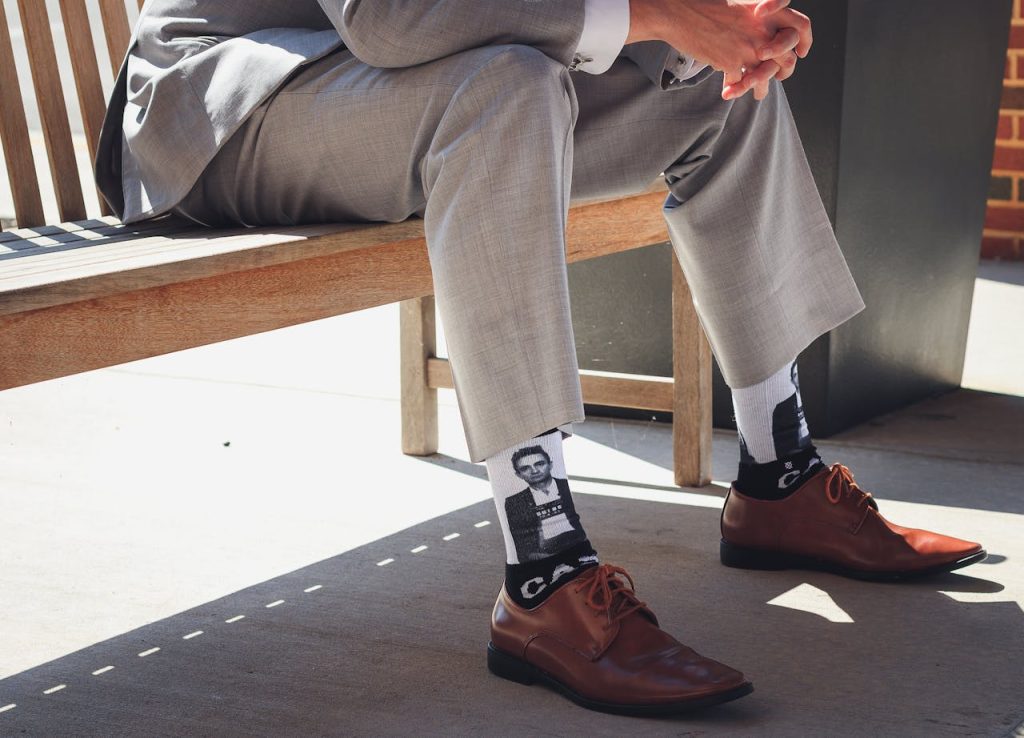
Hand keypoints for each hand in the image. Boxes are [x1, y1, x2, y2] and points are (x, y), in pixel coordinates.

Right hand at [626, 0, 811, 100]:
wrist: (679, 12)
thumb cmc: (705, 7)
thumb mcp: (739, 7)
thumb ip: (756, 20)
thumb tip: (763, 36)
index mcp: (768, 12)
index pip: (802, 26)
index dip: (805, 42)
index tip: (802, 53)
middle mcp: (763, 30)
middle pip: (788, 58)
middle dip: (785, 71)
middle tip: (780, 77)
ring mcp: (748, 48)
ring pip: (766, 76)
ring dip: (762, 88)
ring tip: (759, 95)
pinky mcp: (731, 62)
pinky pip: (740, 83)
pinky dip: (735, 90)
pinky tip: (728, 93)